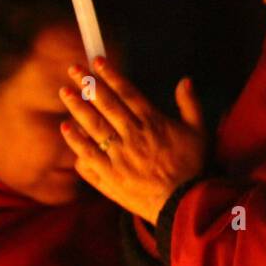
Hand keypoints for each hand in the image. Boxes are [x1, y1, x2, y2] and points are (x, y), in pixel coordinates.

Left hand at [58, 57, 205, 223]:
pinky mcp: (109, 175)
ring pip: (93, 126)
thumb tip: (184, 80)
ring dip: (77, 107)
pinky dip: (75, 141)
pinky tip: (66, 128)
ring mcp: (118, 156)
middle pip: (106, 104)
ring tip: (65, 92)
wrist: (182, 203)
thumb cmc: (192, 166)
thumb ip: (190, 104)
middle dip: (88, 84)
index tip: (98, 62)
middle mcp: (133, 135)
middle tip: (73, 69)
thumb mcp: (200, 132)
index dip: (112, 75)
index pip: (128, 93)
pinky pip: (87, 154)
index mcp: (153, 122)